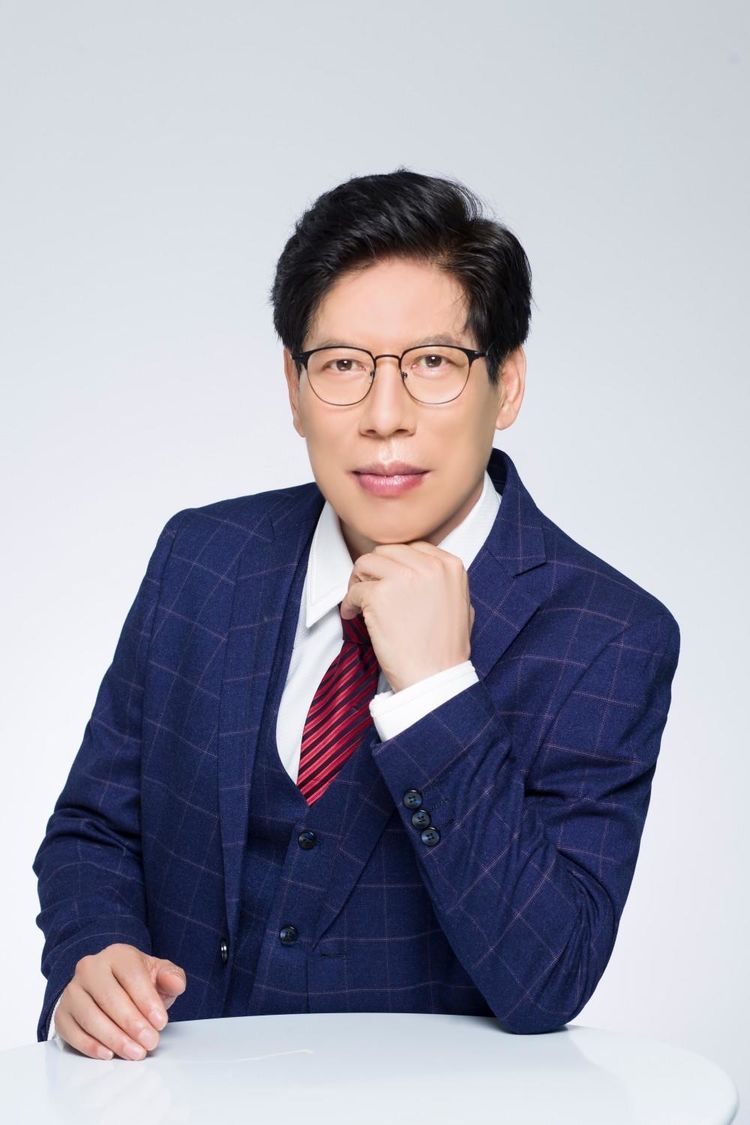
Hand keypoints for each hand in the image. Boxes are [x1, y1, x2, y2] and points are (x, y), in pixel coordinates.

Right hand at [54, 943, 186, 1059]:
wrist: (108, 984)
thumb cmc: (135, 981)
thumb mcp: (158, 973)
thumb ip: (171, 977)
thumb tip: (176, 984)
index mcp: (117, 954)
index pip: (131, 975)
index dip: (147, 1000)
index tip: (161, 1022)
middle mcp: (90, 968)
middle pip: (110, 997)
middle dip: (132, 1023)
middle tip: (150, 1042)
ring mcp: (72, 991)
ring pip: (90, 1016)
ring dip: (115, 1038)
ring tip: (135, 1052)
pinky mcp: (62, 1013)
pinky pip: (72, 1032)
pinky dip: (90, 1045)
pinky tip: (109, 1054)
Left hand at [340, 541, 474, 692]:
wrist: (435, 678)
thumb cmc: (446, 650)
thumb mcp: (461, 605)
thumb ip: (443, 582)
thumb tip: (421, 571)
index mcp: (449, 566)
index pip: (412, 548)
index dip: (395, 564)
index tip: (386, 579)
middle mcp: (429, 566)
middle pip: (386, 552)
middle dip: (374, 570)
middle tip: (367, 589)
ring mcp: (403, 578)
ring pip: (365, 563)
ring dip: (358, 581)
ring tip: (359, 601)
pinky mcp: (379, 595)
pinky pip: (353, 591)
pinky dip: (348, 604)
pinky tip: (352, 616)